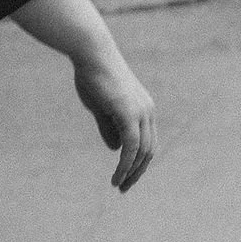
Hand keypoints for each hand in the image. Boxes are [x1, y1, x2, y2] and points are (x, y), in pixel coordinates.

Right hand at [73, 48, 155, 193]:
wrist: (91, 53)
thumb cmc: (93, 75)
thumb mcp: (101, 107)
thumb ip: (109, 127)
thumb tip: (117, 150)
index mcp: (144, 108)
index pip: (147, 141)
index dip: (138, 161)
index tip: (126, 176)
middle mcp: (147, 111)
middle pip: (149, 150)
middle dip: (137, 172)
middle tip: (123, 188)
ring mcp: (141, 112)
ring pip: (142, 152)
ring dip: (131, 173)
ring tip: (119, 186)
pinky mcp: (129, 114)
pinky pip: (131, 148)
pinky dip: (125, 166)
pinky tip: (117, 177)